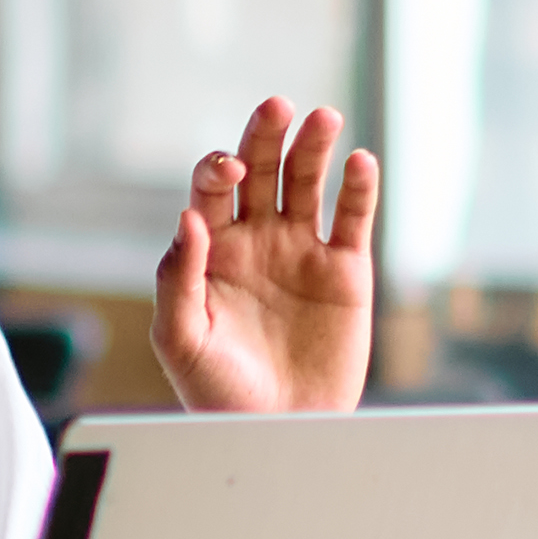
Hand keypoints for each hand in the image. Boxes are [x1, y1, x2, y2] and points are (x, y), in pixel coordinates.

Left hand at [149, 95, 377, 414]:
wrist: (275, 433)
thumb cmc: (217, 392)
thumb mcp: (181, 339)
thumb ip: (178, 277)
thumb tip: (188, 218)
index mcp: (212, 248)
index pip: (212, 187)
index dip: (218, 167)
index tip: (229, 169)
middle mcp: (256, 239)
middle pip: (261, 168)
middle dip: (266, 135)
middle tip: (277, 106)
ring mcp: (302, 251)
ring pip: (309, 181)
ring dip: (315, 146)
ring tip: (325, 119)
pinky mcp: (346, 271)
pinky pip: (354, 218)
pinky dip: (359, 188)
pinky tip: (360, 163)